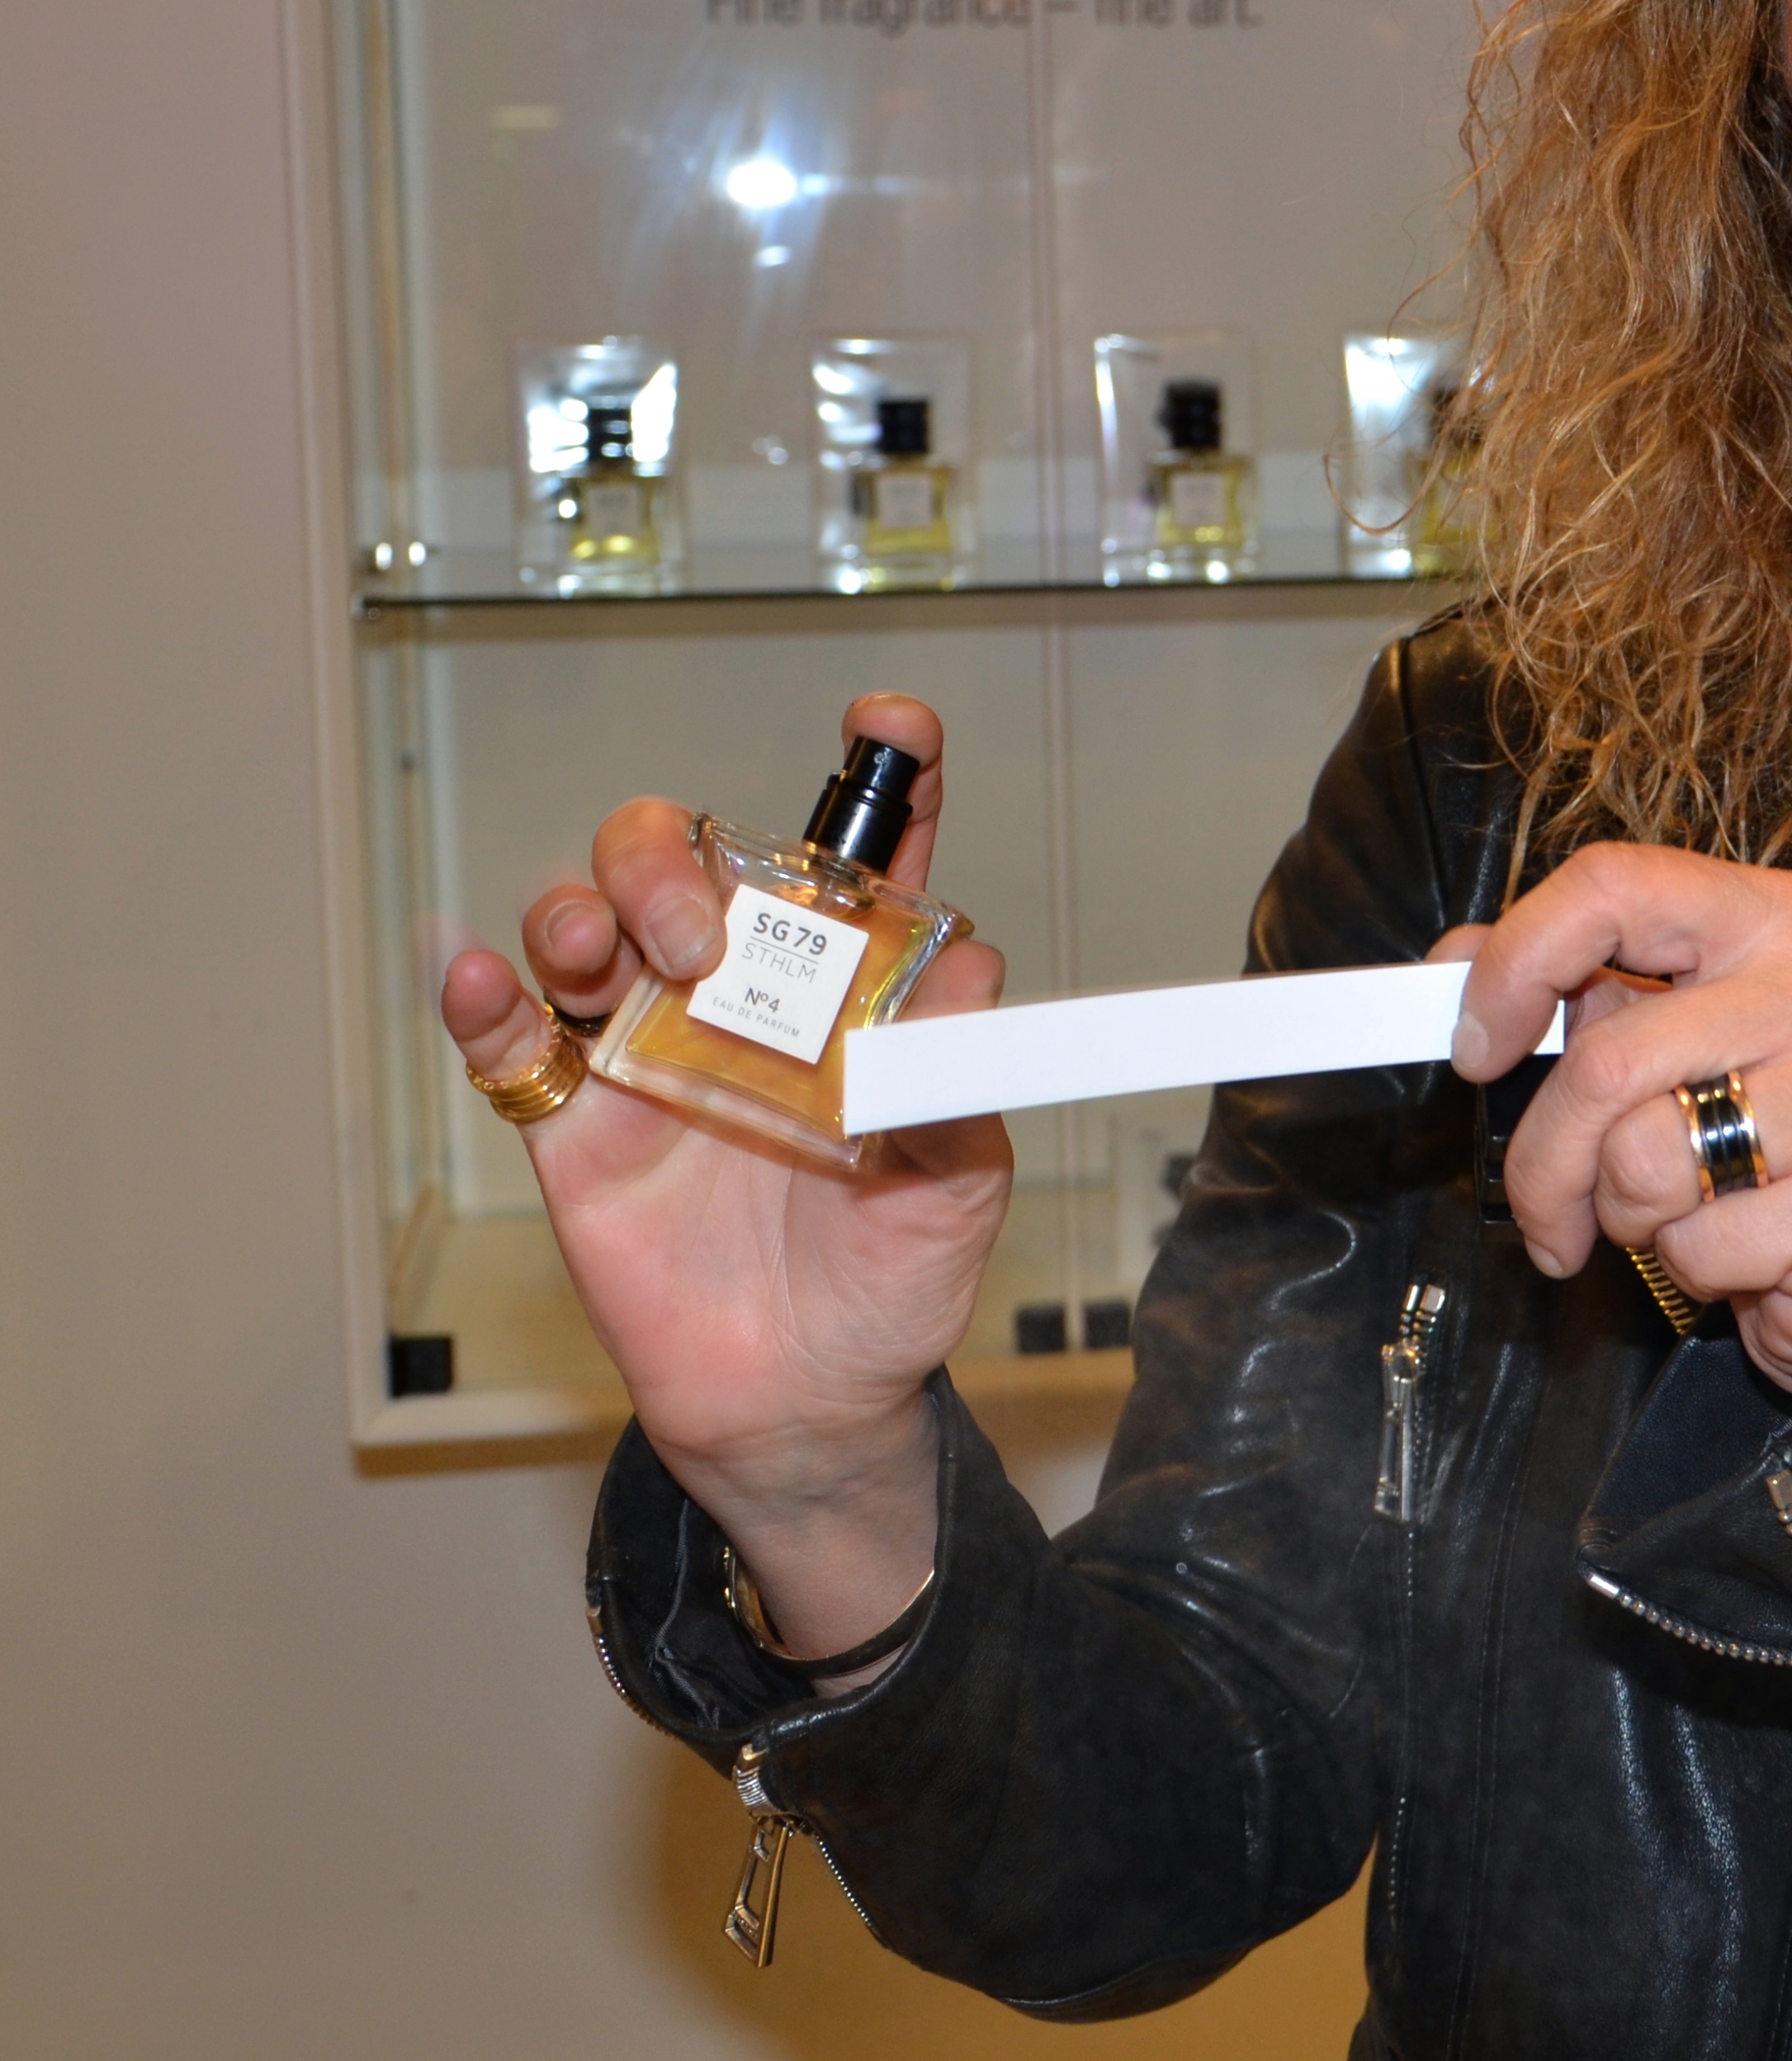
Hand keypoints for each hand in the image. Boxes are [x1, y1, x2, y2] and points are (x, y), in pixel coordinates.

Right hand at [436, 693, 1008, 1650]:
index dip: (884, 776)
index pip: (864, 857)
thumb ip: (959, 1078)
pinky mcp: (575, 1125)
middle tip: (705, 939)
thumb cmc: (894, 1282)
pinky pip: (508, 1039)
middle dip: (677, 860)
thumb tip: (973, 966)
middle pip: (684, 862)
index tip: (891, 724)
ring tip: (615, 959)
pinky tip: (484, 983)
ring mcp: (649, 1053)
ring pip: (583, 922)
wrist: (810, 1404)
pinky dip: (480, 995)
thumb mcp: (959, 1184)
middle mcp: (742, 1000)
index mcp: (849, 995)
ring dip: (585, 910)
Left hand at [1445, 846, 1791, 1404]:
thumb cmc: (1761, 1138)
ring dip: (1622, 1213)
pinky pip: (1697, 1242)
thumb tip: (1457, 962)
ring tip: (1673, 1212)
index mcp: (1779, 915)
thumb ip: (1574, 988)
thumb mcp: (1668, 1039)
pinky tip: (1737, 1250)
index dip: (1519, 963)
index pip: (1616, 885)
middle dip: (1545, 1159)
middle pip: (1607, 1057)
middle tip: (1543, 1207)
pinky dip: (1686, 1266)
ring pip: (1641, 1159)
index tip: (1476, 1046)